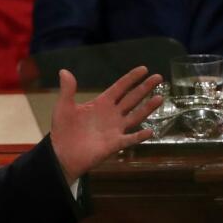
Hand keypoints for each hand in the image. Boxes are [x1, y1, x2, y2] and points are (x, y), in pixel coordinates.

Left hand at [50, 66, 161, 183]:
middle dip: (144, 88)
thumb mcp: (64, 106)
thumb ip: (68, 90)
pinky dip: (139, 136)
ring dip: (147, 108)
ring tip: (160, 98)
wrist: (62, 153)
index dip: (131, 78)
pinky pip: (130, 139)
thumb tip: (63, 71)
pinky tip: (150, 131)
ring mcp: (115, 129)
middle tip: (158, 77)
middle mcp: (112, 114)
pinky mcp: (115, 144)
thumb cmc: (64, 129)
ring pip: (135, 116)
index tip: (144, 69)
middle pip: (132, 98)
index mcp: (101, 103)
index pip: (120, 88)